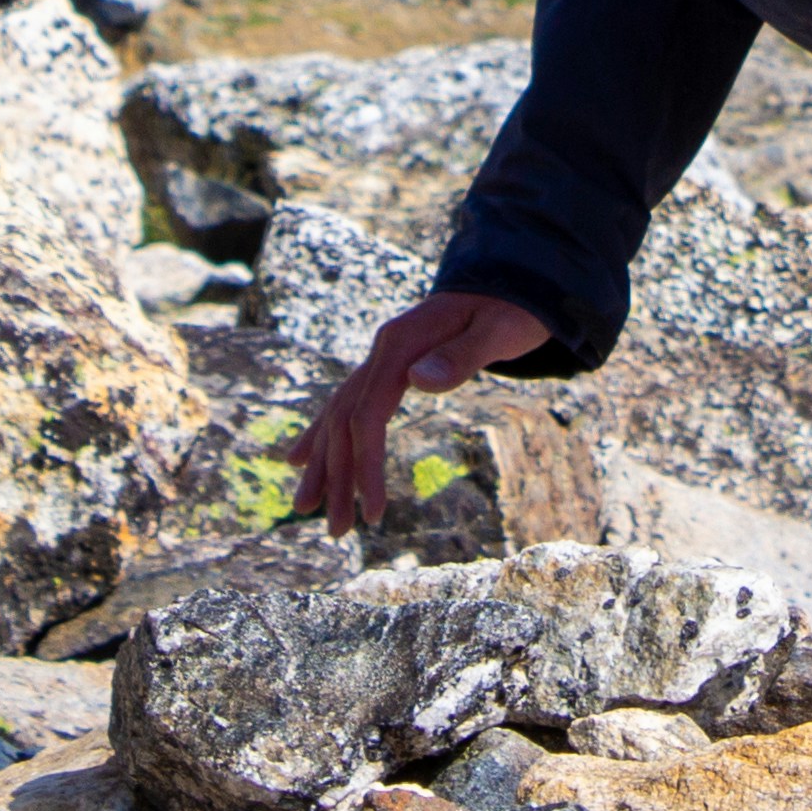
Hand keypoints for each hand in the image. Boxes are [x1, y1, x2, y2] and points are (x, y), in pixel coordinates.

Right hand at [290, 291, 550, 530]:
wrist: (511, 278)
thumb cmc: (511, 310)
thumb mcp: (498, 331)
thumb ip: (462, 356)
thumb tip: (419, 380)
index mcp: (399, 345)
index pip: (367, 416)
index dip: (365, 466)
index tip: (374, 513)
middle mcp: (381, 351)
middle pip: (345, 421)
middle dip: (338, 478)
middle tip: (337, 532)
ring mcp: (381, 357)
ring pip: (337, 414)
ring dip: (322, 463)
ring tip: (304, 508)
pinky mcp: (389, 366)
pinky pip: (346, 403)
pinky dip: (321, 433)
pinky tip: (299, 459)